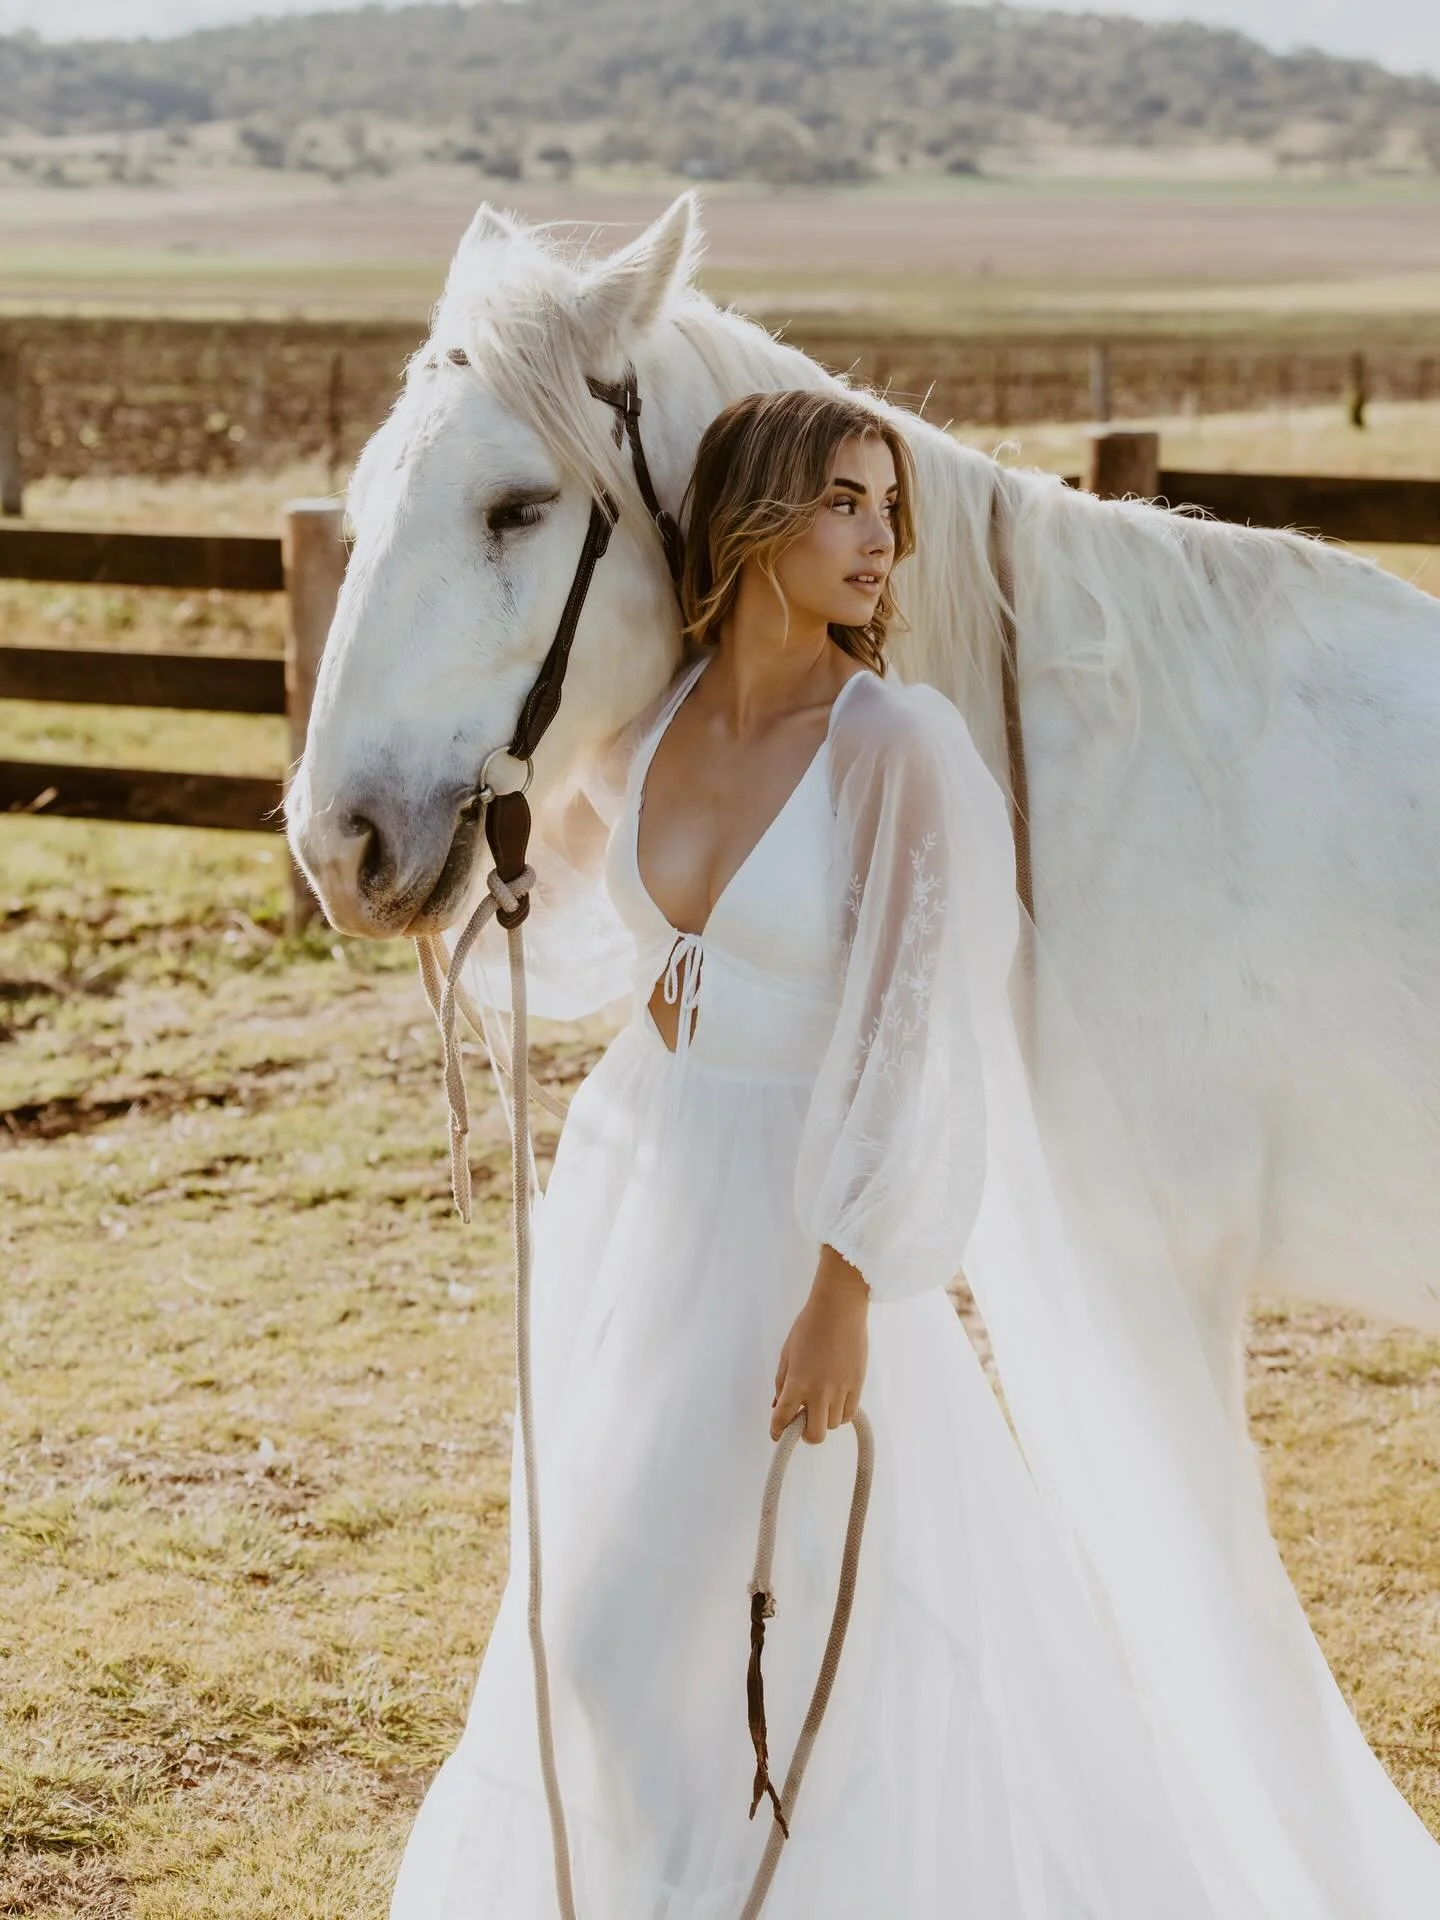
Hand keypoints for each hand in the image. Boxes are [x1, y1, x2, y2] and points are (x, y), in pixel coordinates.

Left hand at [771, 1248, 868, 1443]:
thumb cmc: (809, 1326)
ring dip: (824, 1420)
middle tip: (803, 1422)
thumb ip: (781, 1381)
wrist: (839, 1309)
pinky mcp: (857, 1385)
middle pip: (814, 1435)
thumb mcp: (787, 1352)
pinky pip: (849, 1413)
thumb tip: (778, 1404)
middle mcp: (819, 1392)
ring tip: (820, 1404)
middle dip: (805, 1435)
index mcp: (797, 1382)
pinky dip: (840, 1414)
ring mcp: (840, 1390)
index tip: (777, 1433)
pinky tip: (835, 1403)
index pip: (783, 1418)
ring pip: (832, 1425)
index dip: (777, 1430)